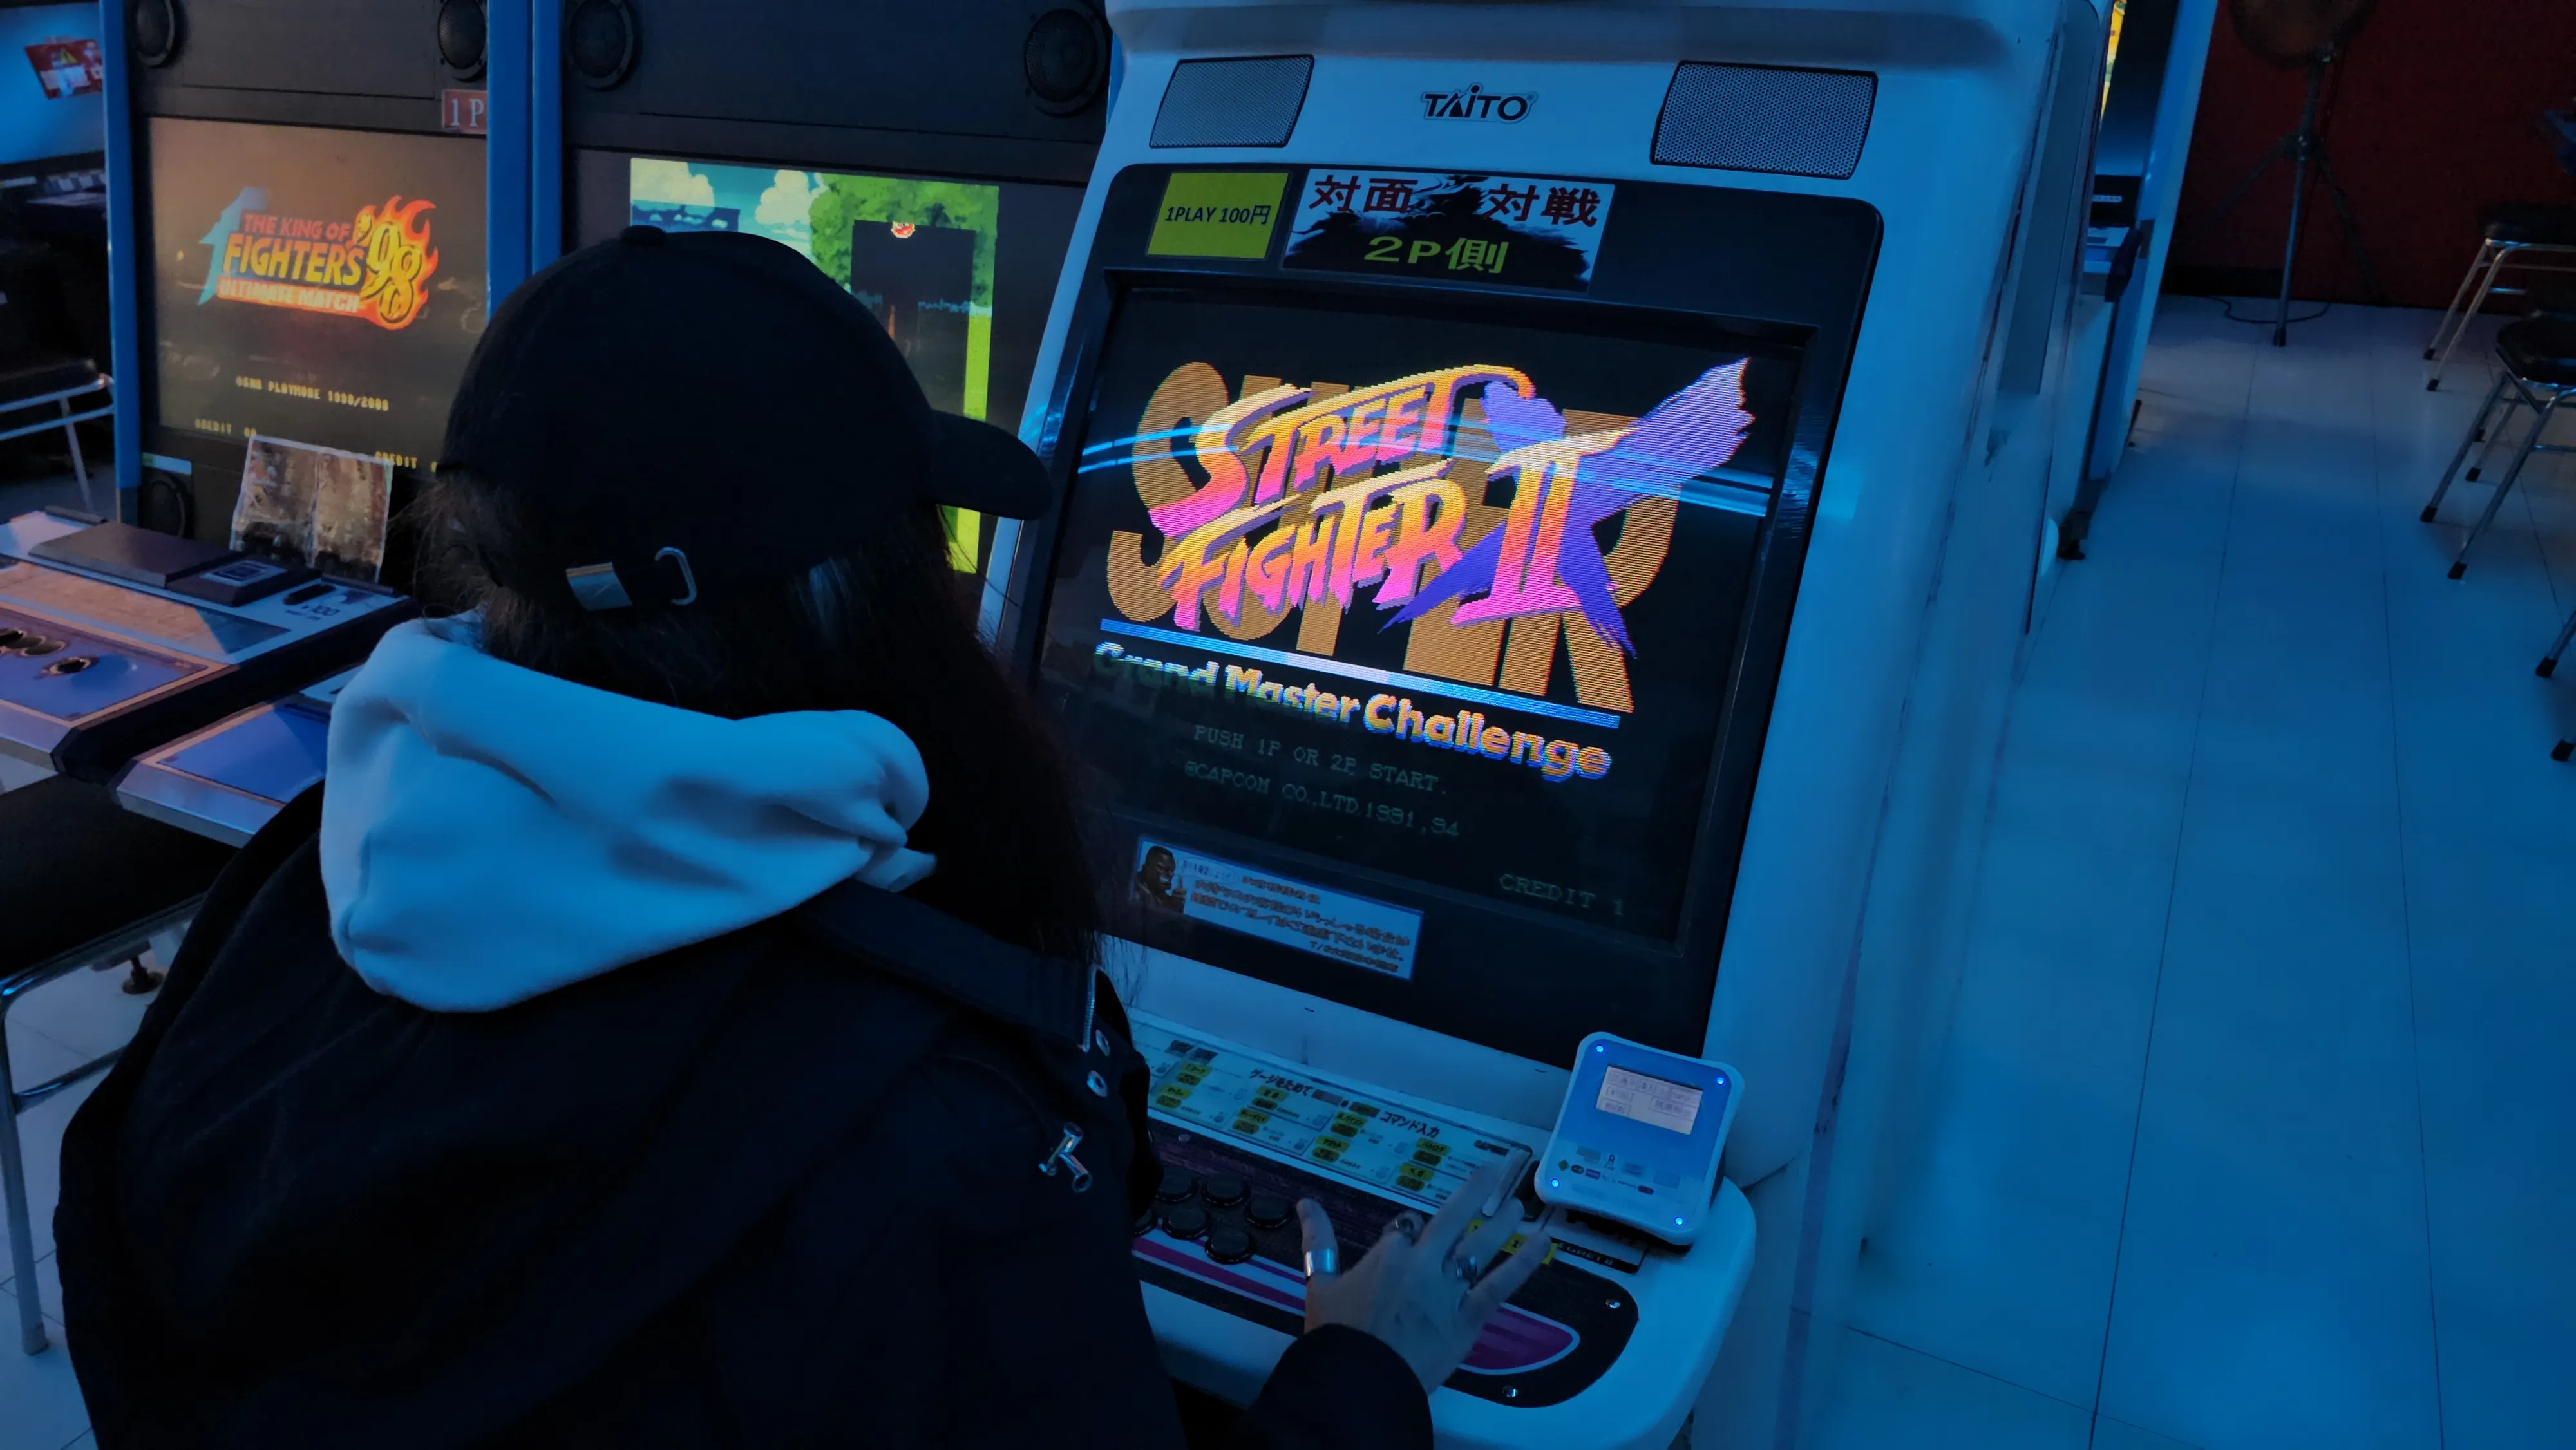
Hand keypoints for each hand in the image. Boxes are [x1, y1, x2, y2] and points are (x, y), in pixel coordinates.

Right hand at [1295, 1161, 1552, 1391]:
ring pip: (1481, 1247)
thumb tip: (1305, 1202)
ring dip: (1502, 1223)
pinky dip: (1524, 1264)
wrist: (1358, 1378)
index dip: (1412, 1232)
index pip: (1408, 1228)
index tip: (1413, 1236)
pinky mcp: (1467, 1319)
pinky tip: (1543, 1243)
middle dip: (1475, 1193)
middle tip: (1496, 1170)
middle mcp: (1424, 1263)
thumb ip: (1317, 1241)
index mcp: (1389, 1254)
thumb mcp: (1319, 1283)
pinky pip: (1500, 1286)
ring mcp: (1448, 1290)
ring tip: (1520, 1206)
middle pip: (1454, 1219)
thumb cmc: (1336, 1333)